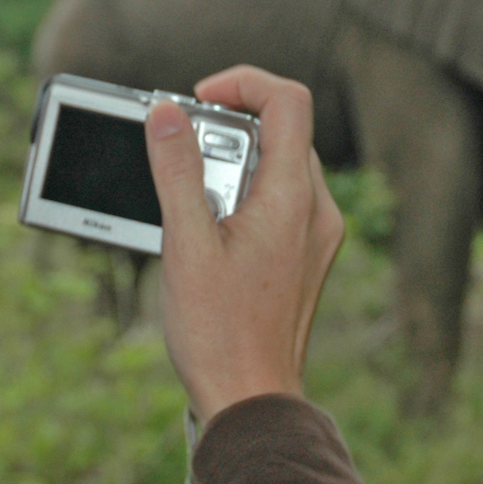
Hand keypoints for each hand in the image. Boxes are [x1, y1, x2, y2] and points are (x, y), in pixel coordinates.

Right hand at [145, 66, 344, 425]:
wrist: (252, 401)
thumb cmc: (219, 333)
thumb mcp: (185, 243)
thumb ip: (176, 171)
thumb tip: (165, 113)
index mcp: (294, 199)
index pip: (289, 101)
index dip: (243, 82)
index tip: (197, 99)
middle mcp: (318, 211)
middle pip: (283, 131)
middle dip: (227, 128)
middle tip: (180, 153)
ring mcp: (317, 235)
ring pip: (280, 166)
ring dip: (232, 163)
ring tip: (190, 202)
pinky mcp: (307, 256)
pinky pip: (281, 200)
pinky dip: (244, 194)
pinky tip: (207, 228)